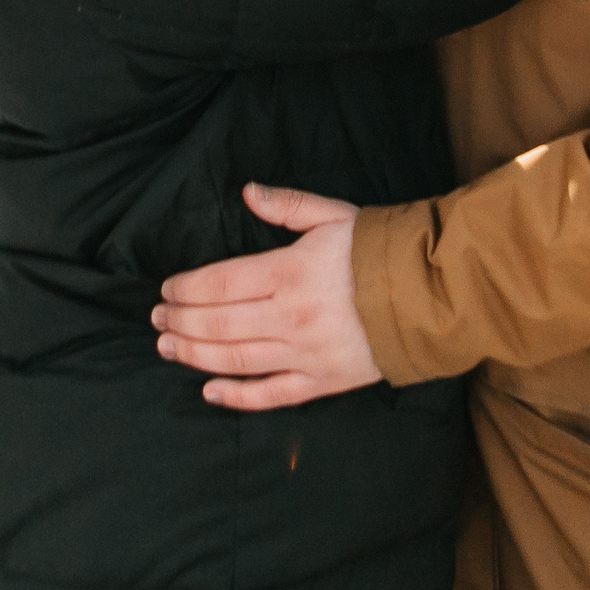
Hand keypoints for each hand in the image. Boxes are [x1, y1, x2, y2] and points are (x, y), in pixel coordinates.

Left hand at [151, 183, 382, 410]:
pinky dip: (237, 397)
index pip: (220, 283)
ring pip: (236, 360)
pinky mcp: (323, 382)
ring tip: (167, 348)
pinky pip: (272, 396)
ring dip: (194, 355)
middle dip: (180, 322)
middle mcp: (291, 317)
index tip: (166, 289)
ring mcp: (306, 354)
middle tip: (157, 319)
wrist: (432, 294)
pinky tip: (209, 391)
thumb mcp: (334, 215)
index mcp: (290, 272)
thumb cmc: (379, 249)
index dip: (186, 288)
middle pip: (219, 324)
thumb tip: (247, 192)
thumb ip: (287, 205)